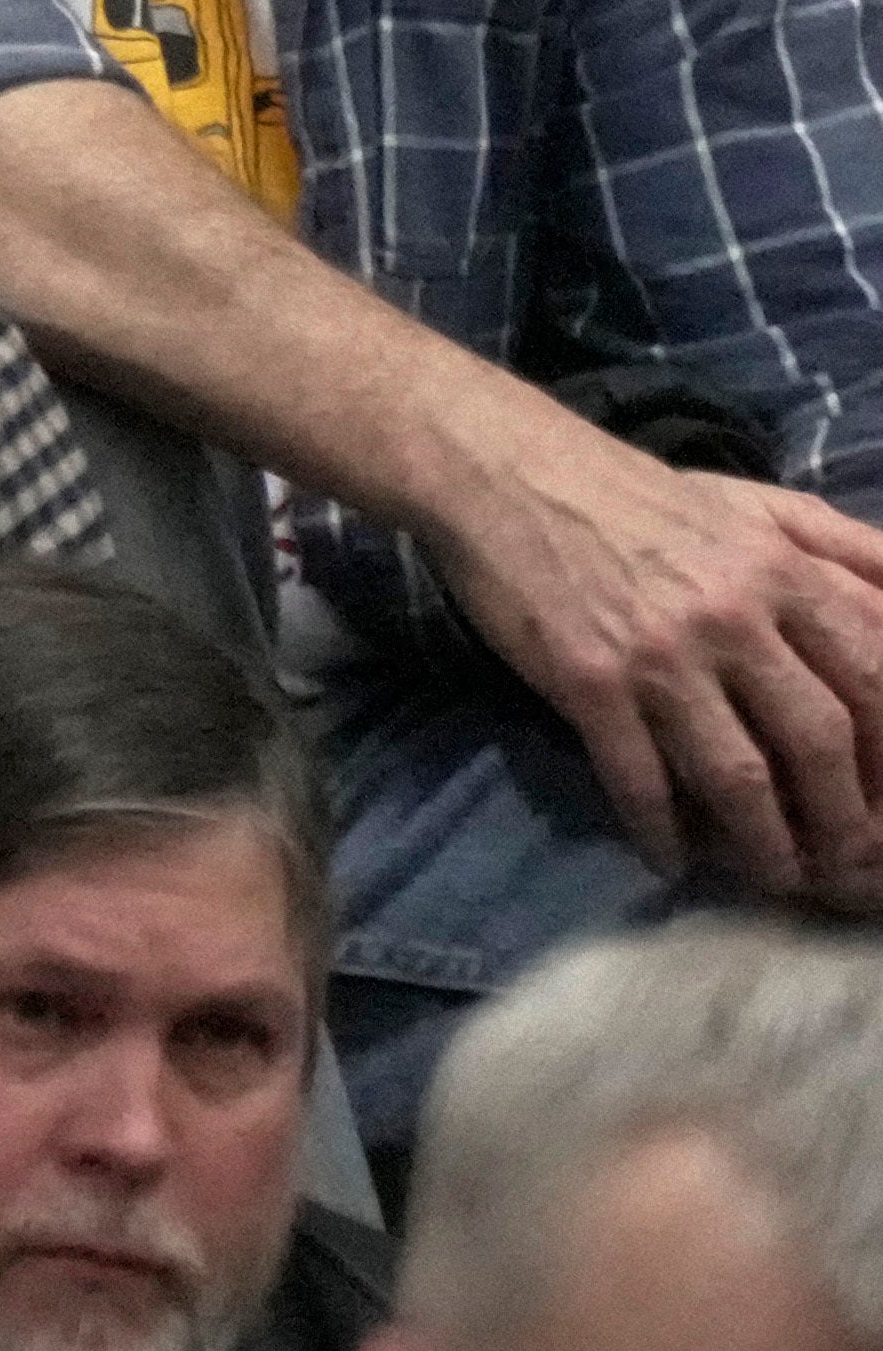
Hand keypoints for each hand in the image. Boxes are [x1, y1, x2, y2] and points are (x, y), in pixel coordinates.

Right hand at [432, 425, 882, 911]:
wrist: (504, 472)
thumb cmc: (637, 496)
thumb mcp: (758, 504)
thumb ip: (847, 550)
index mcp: (784, 573)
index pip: (874, 680)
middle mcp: (733, 616)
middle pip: (819, 740)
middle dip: (845, 820)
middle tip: (848, 870)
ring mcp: (658, 652)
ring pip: (737, 774)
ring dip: (764, 845)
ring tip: (773, 879)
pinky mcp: (586, 679)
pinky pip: (637, 777)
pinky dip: (660, 831)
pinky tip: (669, 860)